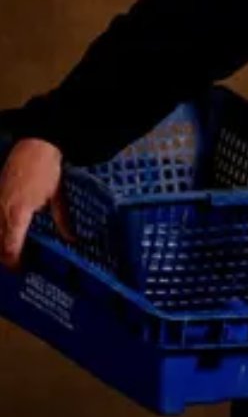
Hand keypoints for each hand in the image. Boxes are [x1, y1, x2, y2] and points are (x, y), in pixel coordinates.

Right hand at [0, 138, 67, 268]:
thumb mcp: (57, 198)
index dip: (14, 261)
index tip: (20, 270)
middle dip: (4, 257)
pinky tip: (5, 234)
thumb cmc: (47, 172)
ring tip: (8, 254)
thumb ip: (62, 220)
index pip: (11, 245)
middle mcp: (1, 210)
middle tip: (14, 267)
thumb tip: (71, 239)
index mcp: (18, 213)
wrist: (34, 147)